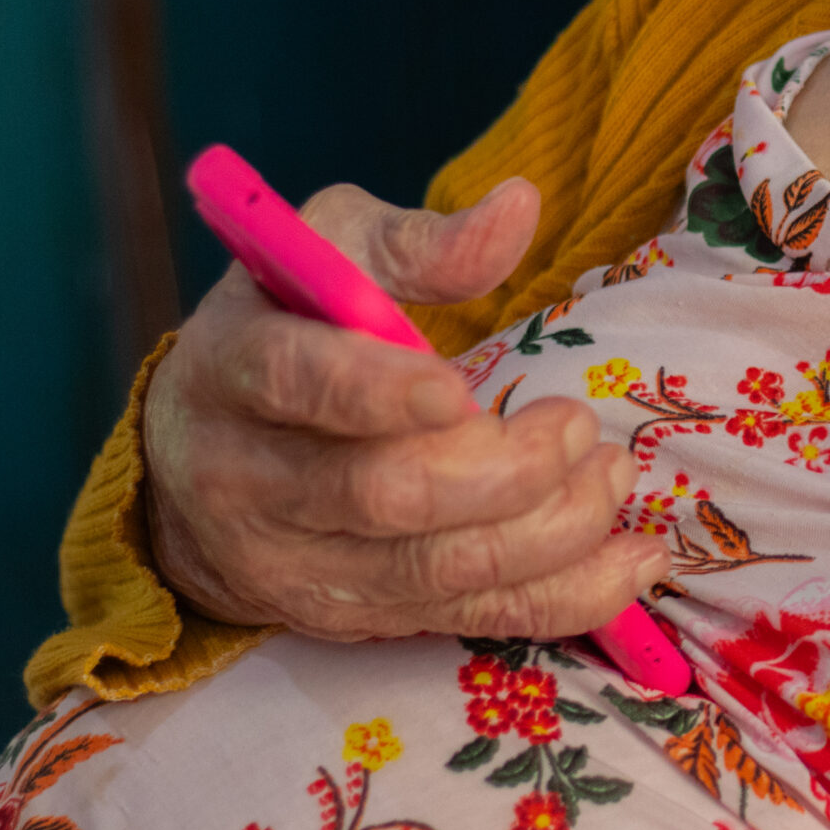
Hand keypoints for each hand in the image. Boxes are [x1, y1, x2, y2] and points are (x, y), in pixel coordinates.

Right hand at [142, 179, 667, 640]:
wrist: (198, 458)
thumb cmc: (291, 322)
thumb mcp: (334, 252)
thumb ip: (423, 241)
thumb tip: (521, 207)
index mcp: (235, 366)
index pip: (295, 383)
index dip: (376, 391)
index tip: (459, 387)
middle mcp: (250, 479)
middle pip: (383, 495)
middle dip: (505, 469)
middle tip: (576, 423)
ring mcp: (297, 564)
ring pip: (436, 569)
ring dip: (551, 529)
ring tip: (610, 474)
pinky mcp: (353, 617)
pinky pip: (469, 621)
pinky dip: (564, 598)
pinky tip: (632, 562)